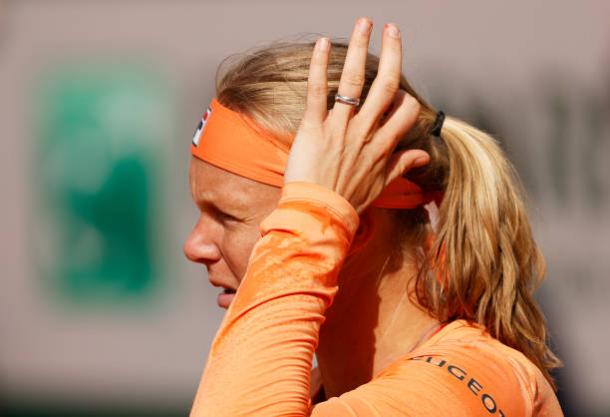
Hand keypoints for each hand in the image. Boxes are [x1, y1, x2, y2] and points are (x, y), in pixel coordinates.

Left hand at [284, 18, 429, 213]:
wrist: (318, 216)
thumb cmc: (347, 202)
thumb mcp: (381, 185)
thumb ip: (402, 165)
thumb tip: (424, 155)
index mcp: (383, 146)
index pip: (406, 111)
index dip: (406, 98)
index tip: (398, 93)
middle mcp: (366, 132)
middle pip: (387, 85)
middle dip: (393, 53)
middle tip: (392, 29)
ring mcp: (341, 127)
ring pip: (356, 81)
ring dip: (361, 48)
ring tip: (365, 22)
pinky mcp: (314, 127)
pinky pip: (319, 91)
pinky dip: (320, 66)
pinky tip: (322, 43)